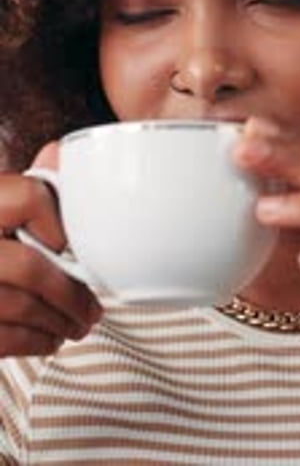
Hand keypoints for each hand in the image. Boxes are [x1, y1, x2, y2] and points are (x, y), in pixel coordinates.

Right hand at [0, 142, 101, 356]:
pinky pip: (1, 338)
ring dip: (59, 321)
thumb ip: (23, 184)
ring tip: (77, 324)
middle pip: (29, 266)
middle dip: (70, 292)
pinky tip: (48, 338)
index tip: (68, 243)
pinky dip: (33, 342)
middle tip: (92, 306)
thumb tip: (59, 154)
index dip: (57, 222)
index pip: (28, 198)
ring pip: (20, 307)